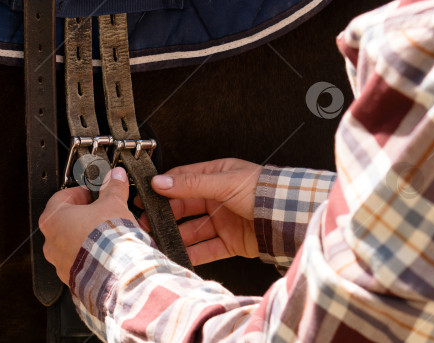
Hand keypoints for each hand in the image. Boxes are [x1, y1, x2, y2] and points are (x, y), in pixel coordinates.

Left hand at [40, 167, 134, 284]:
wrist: (116, 272)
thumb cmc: (107, 239)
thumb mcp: (113, 204)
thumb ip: (113, 188)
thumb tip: (115, 177)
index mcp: (53, 219)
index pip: (61, 198)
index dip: (79, 193)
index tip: (92, 193)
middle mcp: (51, 243)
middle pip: (65, 222)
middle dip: (84, 216)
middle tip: (101, 212)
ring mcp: (60, 263)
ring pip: (72, 244)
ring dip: (86, 237)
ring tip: (107, 234)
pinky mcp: (72, 278)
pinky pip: (79, 262)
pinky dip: (91, 256)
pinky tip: (107, 252)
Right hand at [137, 158, 262, 265]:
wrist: (288, 216)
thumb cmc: (262, 190)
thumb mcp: (223, 181)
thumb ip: (190, 184)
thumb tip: (161, 181)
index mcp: (216, 176)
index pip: (182, 180)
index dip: (163, 188)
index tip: (145, 196)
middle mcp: (217, 198)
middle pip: (184, 207)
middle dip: (165, 215)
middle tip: (146, 222)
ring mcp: (223, 221)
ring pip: (192, 230)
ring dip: (175, 236)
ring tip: (157, 241)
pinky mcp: (230, 242)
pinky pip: (206, 249)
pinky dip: (192, 254)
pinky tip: (178, 255)